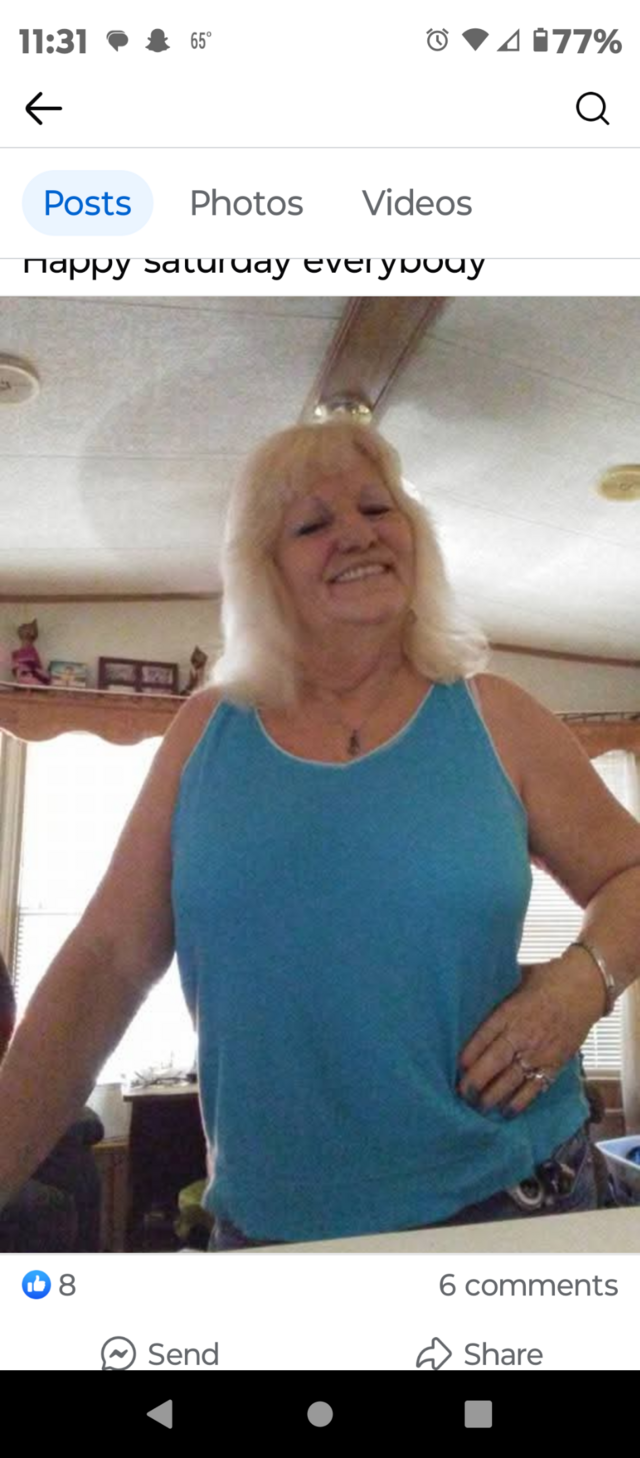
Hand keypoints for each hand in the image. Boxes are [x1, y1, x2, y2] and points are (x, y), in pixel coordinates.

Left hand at [457, 953, 604, 1116]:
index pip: (483, 1038)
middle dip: (475, 1082)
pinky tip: (507, 1112)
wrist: (585, 987)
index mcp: (510, 1012)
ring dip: (493, 1096)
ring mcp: (540, 1051)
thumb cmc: (547, 979)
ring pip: (512, 1079)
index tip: (456, 1069)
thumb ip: (498, 993)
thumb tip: (472, 994)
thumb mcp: (516, 979)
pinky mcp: (555, 1063)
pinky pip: (535, 1087)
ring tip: (479, 1107)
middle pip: (494, 1062)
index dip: (468, 1055)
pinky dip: (520, 1101)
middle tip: (462, 1095)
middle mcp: (523, 1034)